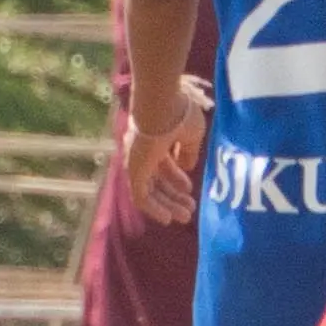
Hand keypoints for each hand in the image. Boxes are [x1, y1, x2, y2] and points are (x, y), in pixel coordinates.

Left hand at [130, 100, 208, 226]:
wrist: (162, 107)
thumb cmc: (180, 115)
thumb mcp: (192, 135)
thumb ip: (189, 152)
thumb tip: (187, 167)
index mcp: (155, 139)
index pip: (163, 163)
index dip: (176, 178)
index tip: (189, 190)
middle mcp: (142, 152)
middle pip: (156, 180)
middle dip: (172, 196)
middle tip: (188, 210)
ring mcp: (136, 162)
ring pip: (149, 190)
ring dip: (166, 205)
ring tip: (184, 217)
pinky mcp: (133, 171)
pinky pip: (141, 196)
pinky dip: (153, 209)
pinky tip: (167, 218)